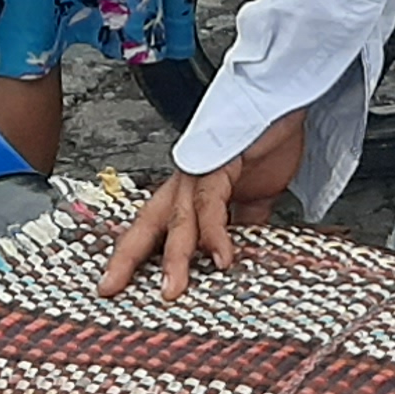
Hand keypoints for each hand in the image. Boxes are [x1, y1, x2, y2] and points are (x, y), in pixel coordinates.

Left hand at [99, 108, 304, 300]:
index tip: (117, 285)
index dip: (134, 255)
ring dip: (175, 257)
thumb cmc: (268, 141)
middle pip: (148, 222)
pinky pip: (212, 203)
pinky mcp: (219, 164)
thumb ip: (243, 222)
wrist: (284, 104)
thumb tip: (240, 249)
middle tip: (110, 287)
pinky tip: (222, 257)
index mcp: (189, 190)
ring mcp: (199, 171)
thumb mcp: (254, 196)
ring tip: (173, 289)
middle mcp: (185, 180)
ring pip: (179, 219)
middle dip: (127, 257)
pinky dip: (217, 233)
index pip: (154, 227)